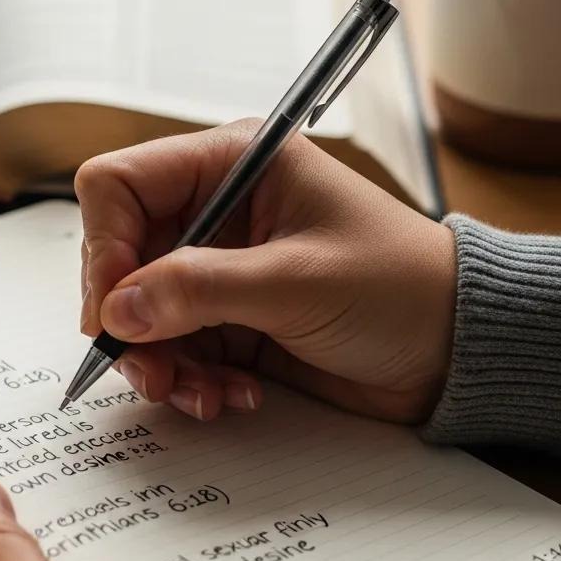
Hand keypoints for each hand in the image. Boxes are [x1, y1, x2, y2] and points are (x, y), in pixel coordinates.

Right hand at [76, 120, 456, 422]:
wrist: (456, 350)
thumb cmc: (400, 287)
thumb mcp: (297, 283)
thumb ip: (198, 290)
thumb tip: (115, 310)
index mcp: (232, 165)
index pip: (120, 185)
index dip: (105, 248)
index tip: (112, 313)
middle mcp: (216, 210)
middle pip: (121, 257)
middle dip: (130, 321)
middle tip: (150, 372)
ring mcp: (220, 267)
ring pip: (141, 311)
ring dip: (161, 361)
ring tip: (201, 395)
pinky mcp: (230, 317)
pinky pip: (176, 347)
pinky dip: (191, 379)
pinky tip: (232, 396)